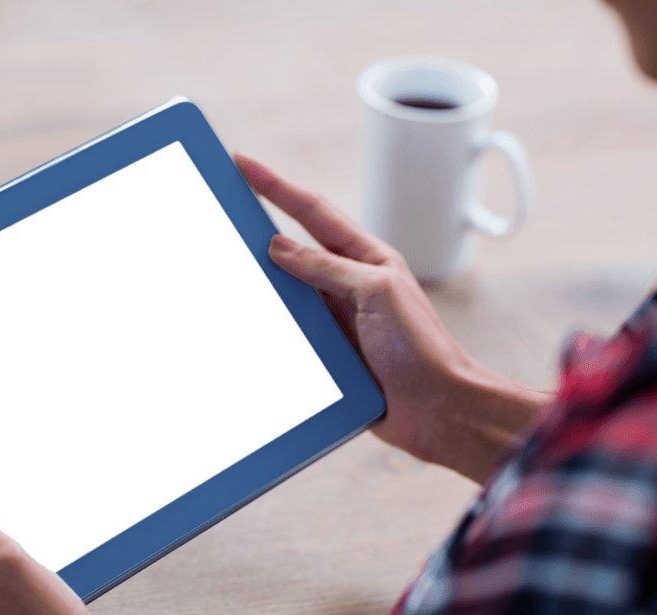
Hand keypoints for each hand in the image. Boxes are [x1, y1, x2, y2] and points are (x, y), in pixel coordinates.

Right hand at [233, 153, 547, 482]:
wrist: (438, 410)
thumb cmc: (420, 347)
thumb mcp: (376, 292)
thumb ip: (329, 267)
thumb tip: (279, 247)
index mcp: (366, 260)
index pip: (312, 213)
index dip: (276, 186)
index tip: (242, 164)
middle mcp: (347, 286)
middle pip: (292, 251)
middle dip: (256, 229)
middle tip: (219, 211)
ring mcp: (335, 321)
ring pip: (284, 295)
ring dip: (256, 287)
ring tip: (218, 271)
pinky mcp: (327, 356)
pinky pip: (287, 336)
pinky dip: (265, 331)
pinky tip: (240, 329)